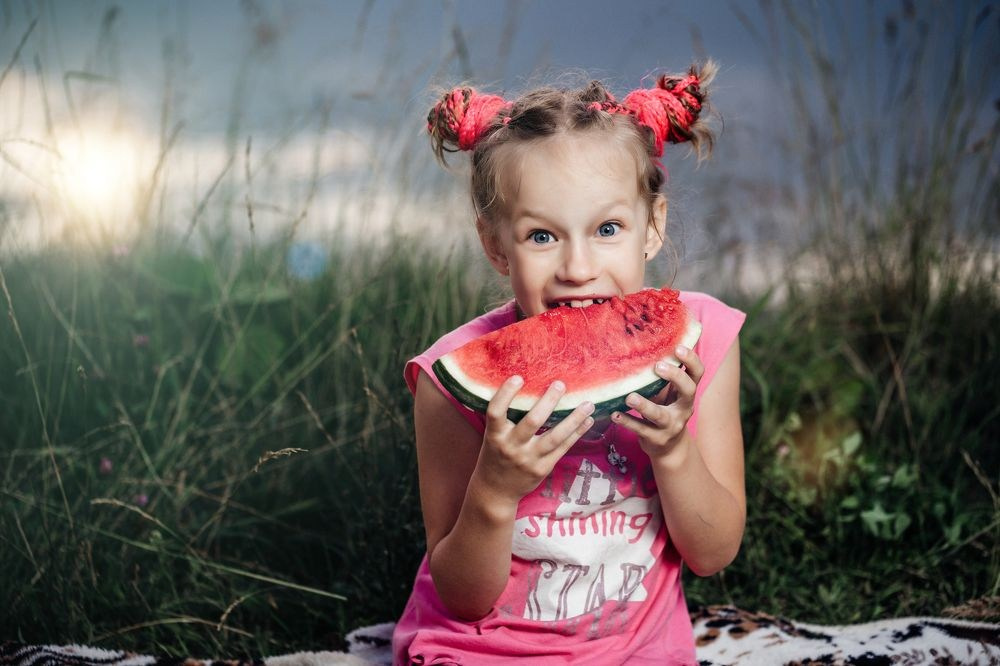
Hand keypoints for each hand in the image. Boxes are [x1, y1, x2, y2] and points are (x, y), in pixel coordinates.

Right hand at [475, 376, 595, 503]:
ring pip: (555, 437)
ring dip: (574, 419)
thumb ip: (505, 419)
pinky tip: (587, 421)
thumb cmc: (495, 454)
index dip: (505, 394)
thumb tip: (526, 386)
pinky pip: (563, 448)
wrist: (495, 490)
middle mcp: (511, 447)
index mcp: (495, 435)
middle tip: (561, 384)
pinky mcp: (542, 468)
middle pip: (532, 421)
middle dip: (548, 401)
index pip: (496, 412)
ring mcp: (528, 459)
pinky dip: (577, 433)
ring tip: (588, 404)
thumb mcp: (492, 436)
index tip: (518, 377)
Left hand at [611, 345, 704, 459]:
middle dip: (675, 377)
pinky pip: (641, 429)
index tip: (678, 348)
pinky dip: (627, 421)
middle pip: (689, 390)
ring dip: (644, 405)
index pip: (697, 373)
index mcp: (686, 393)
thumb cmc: (665, 409)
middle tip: (657, 366)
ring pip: (660, 415)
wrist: (669, 447)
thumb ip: (661, 376)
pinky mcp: (656, 439)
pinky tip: (615, 414)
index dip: (691, 360)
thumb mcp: (667, 392)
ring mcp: (671, 425)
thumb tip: (642, 343)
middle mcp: (684, 408)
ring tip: (630, 397)